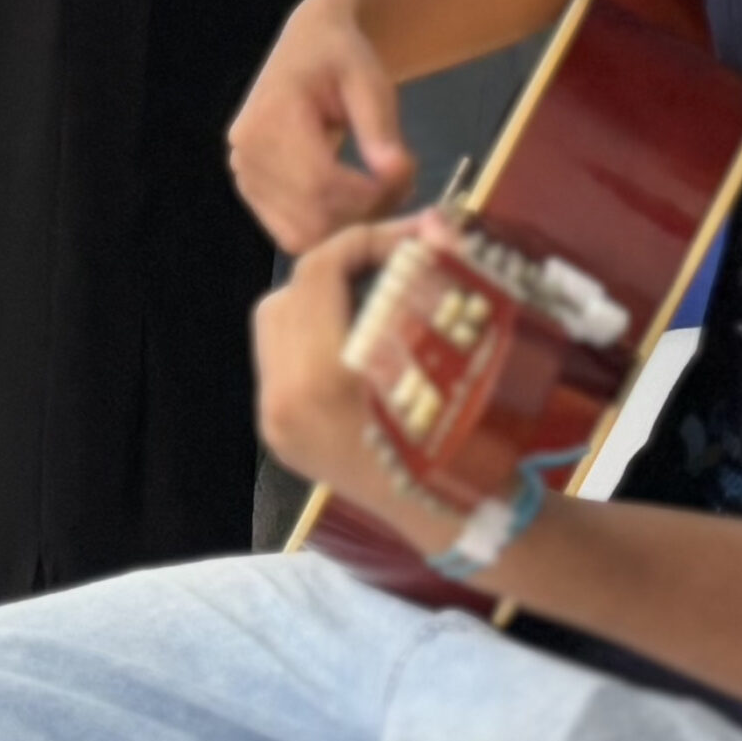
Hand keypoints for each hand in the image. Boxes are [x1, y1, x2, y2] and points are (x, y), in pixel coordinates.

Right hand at [229, 0, 416, 250]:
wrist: (308, 42)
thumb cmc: (339, 56)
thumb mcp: (369, 82)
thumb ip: (381, 129)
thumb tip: (398, 173)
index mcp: (270, 117)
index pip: (320, 182)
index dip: (370, 196)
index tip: (407, 180)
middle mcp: (247, 151)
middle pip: (309, 216)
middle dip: (363, 216)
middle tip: (401, 190)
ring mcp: (243, 173)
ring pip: (300, 234)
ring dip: (347, 228)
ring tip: (380, 194)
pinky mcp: (251, 187)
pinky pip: (290, 231)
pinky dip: (327, 229)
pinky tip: (354, 201)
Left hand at [250, 218, 444, 534]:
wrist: (457, 520)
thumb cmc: (465, 441)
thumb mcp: (448, 357)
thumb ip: (427, 283)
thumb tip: (434, 220)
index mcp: (321, 378)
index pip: (319, 272)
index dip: (364, 240)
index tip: (409, 238)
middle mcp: (284, 399)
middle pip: (290, 294)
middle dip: (341, 270)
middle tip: (390, 266)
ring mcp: (276, 422)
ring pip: (276, 326)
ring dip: (319, 303)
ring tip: (372, 304)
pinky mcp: (278, 437)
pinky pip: (280, 363)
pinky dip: (312, 341)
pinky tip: (356, 346)